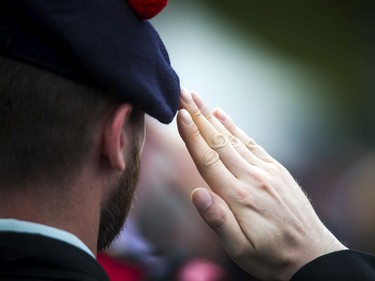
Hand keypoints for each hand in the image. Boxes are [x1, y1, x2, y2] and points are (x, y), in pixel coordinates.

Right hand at [177, 89, 346, 280]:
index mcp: (238, 197)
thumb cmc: (270, 256)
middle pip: (218, 141)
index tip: (180, 113)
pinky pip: (251, 142)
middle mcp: (251, 177)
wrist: (311, 255)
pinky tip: (223, 115)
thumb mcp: (240, 250)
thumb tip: (196, 193)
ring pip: (233, 138)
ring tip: (197, 98)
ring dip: (212, 116)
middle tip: (182, 93)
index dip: (193, 135)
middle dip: (198, 115)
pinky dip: (235, 127)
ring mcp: (266, 170)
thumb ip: (217, 221)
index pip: (208, 159)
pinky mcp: (275, 169)